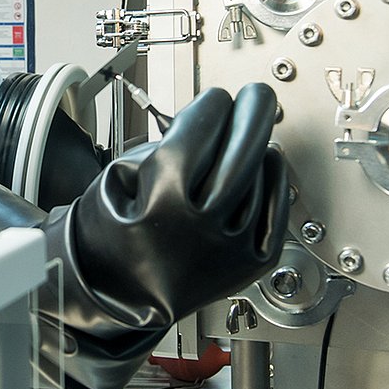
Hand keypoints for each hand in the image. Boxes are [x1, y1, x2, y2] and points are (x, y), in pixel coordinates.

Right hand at [56, 83, 290, 329]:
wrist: (115, 292)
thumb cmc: (113, 231)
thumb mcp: (120, 176)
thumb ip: (166, 145)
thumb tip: (212, 120)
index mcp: (162, 200)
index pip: (202, 131)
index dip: (212, 105)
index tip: (215, 98)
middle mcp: (201, 226)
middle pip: (241, 152)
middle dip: (251, 112)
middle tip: (255, 96)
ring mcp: (228, 249)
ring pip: (258, 179)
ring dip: (258, 148)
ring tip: (251, 134)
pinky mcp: (247, 267)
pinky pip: (276, 214)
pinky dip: (276, 182)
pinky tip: (270, 162)